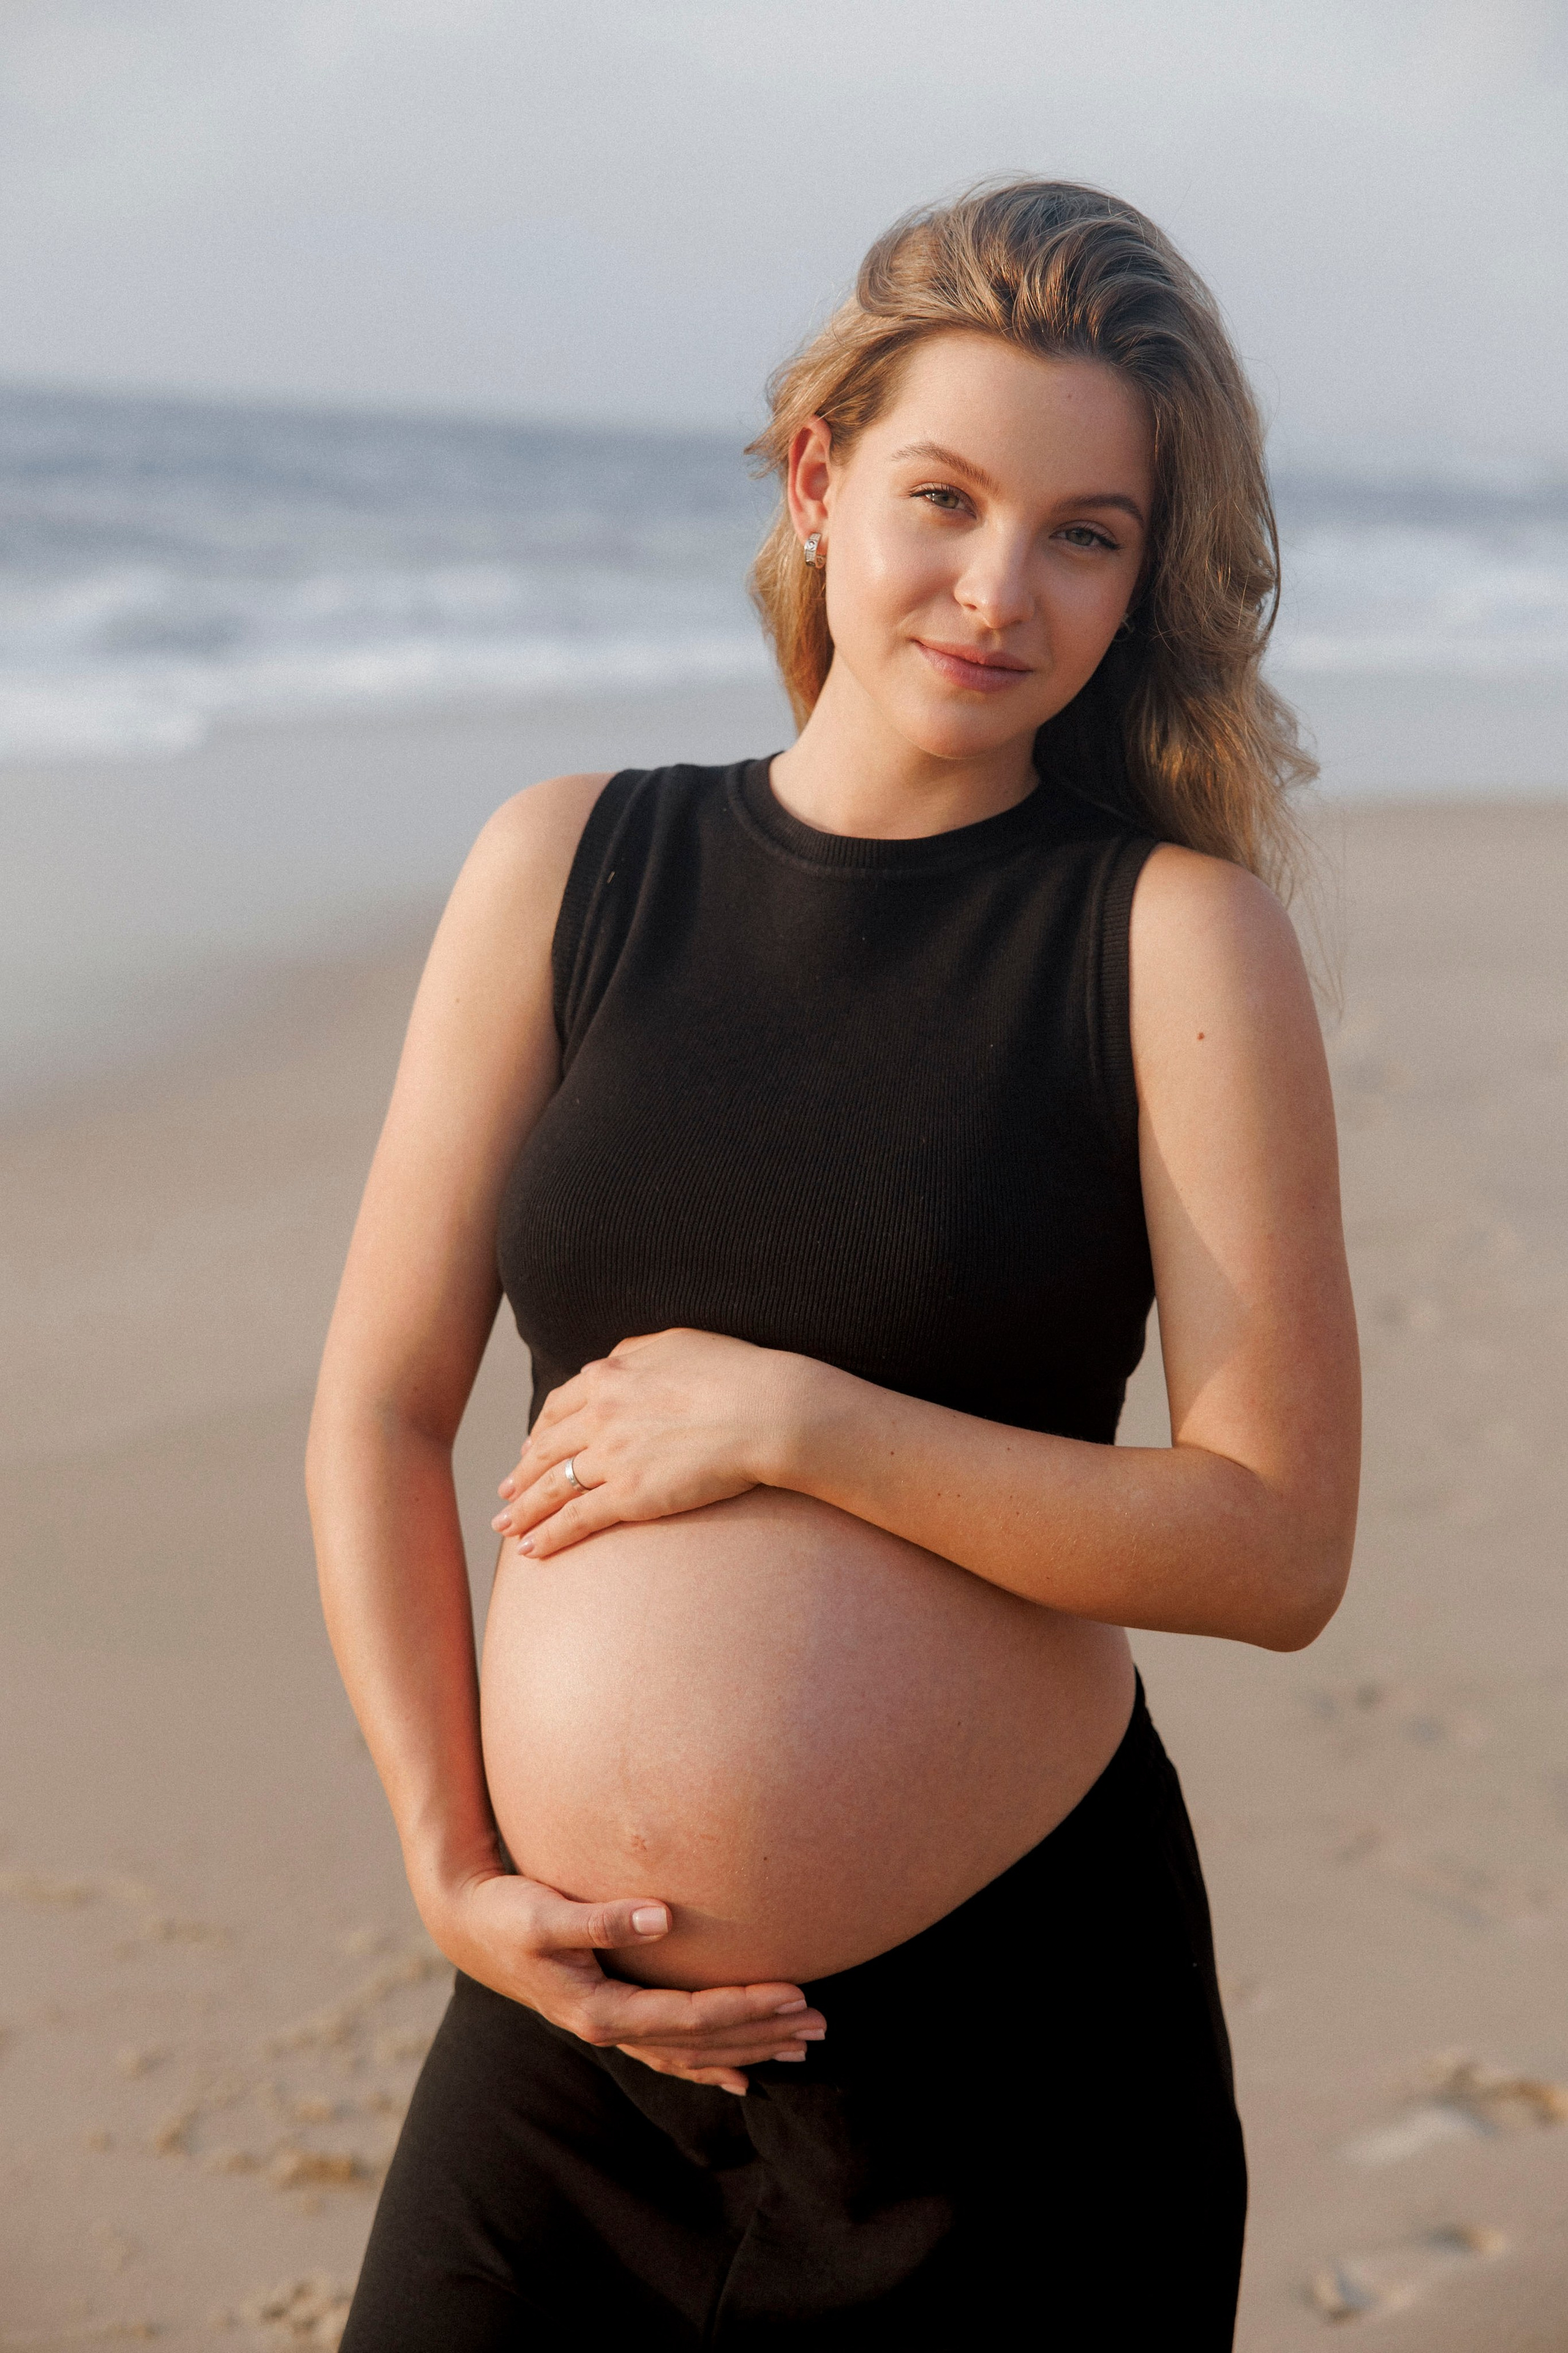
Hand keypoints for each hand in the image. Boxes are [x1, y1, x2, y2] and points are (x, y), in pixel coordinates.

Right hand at [423, 1868, 824, 2094]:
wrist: (470, 1926)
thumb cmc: (507, 1912)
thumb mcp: (545, 1913)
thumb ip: (602, 1919)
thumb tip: (662, 1915)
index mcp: (601, 2010)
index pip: (689, 2017)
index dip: (744, 2007)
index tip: (795, 1993)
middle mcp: (610, 2029)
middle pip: (700, 2044)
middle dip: (762, 2034)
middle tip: (821, 2025)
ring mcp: (612, 2030)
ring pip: (691, 2054)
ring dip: (747, 2051)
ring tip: (801, 2047)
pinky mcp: (610, 2018)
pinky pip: (670, 2055)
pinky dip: (708, 2066)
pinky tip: (740, 2077)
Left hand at [492, 1328, 798, 1558]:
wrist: (767, 1411)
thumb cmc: (735, 1372)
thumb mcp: (675, 1343)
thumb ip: (636, 1351)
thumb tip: (617, 1358)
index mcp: (609, 1375)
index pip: (559, 1407)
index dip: (539, 1432)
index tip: (530, 1448)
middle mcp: (599, 1414)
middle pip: (546, 1449)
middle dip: (521, 1474)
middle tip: (506, 1492)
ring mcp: (611, 1457)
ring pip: (552, 1487)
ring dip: (522, 1510)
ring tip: (505, 1526)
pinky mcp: (628, 1496)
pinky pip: (575, 1520)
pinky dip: (547, 1537)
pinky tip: (529, 1551)